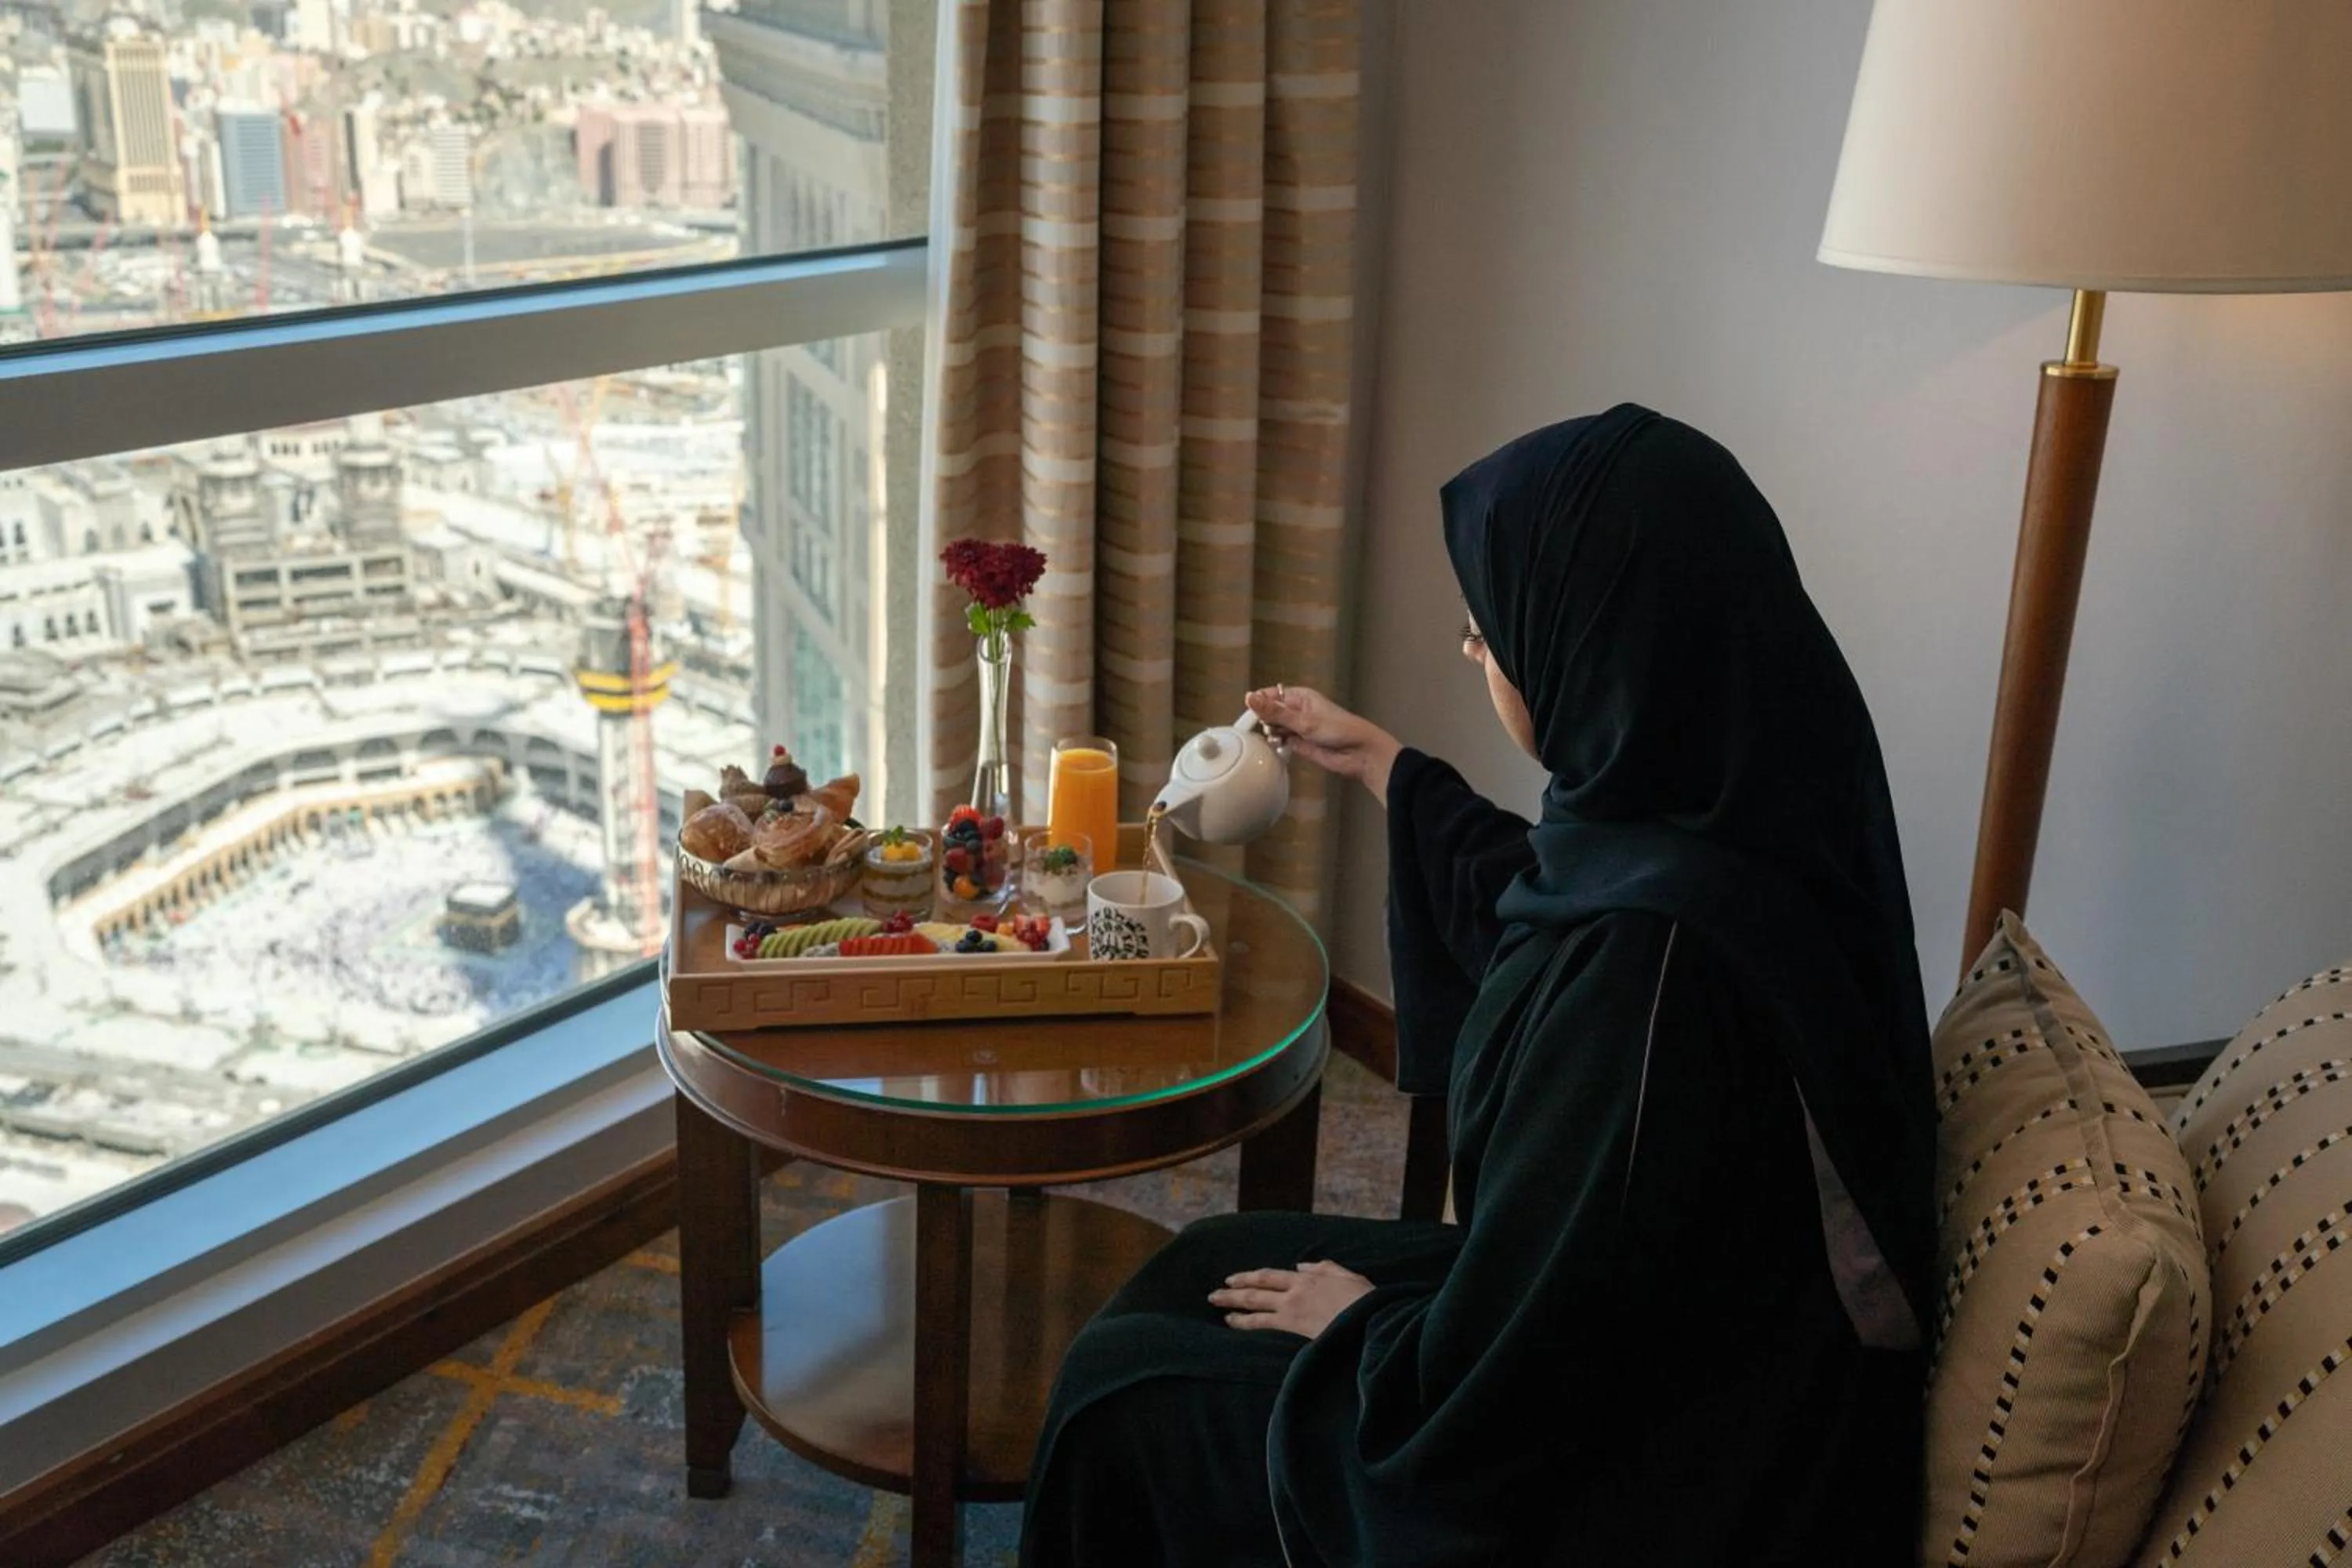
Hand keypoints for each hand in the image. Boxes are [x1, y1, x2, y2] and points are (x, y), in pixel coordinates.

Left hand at [1208, 1260, 1375, 1340]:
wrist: (1372, 1316)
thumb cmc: (1365, 1299)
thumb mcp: (1347, 1275)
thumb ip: (1323, 1267)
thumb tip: (1302, 1265)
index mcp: (1308, 1277)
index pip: (1272, 1276)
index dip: (1251, 1277)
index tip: (1235, 1279)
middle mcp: (1296, 1289)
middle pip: (1258, 1287)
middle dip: (1235, 1289)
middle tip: (1214, 1292)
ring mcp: (1293, 1306)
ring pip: (1255, 1302)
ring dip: (1233, 1303)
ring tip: (1216, 1304)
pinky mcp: (1294, 1323)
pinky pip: (1262, 1322)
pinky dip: (1244, 1321)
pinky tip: (1232, 1322)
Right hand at [1244, 685, 1404, 805]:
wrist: (1359, 754)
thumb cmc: (1340, 730)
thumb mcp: (1304, 720)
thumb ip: (1275, 712)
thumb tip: (1250, 698)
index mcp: (1299, 696)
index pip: (1269, 695)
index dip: (1258, 704)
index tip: (1248, 714)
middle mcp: (1296, 710)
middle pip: (1269, 713)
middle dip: (1265, 722)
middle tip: (1270, 730)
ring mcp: (1297, 728)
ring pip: (1273, 729)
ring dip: (1270, 735)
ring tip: (1277, 740)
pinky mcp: (1299, 745)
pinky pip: (1280, 743)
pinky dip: (1276, 746)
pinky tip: (1277, 749)